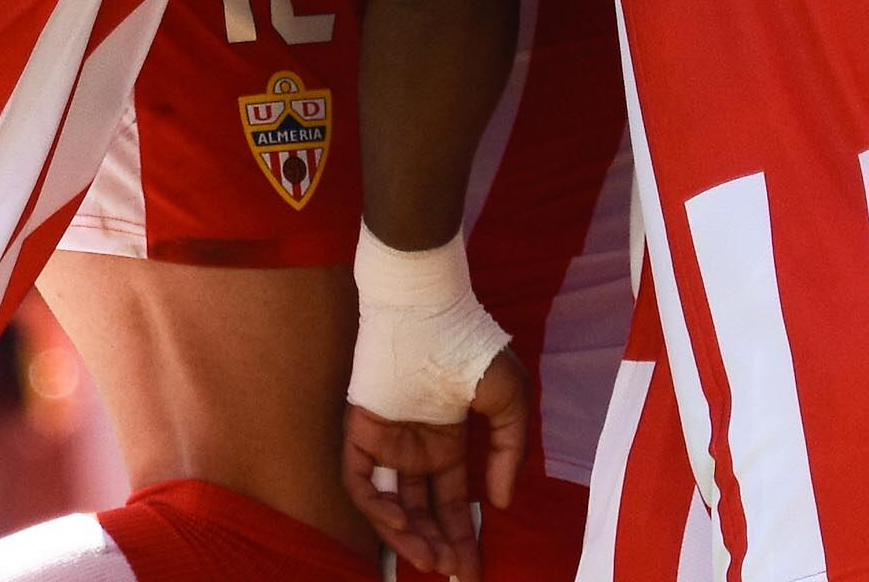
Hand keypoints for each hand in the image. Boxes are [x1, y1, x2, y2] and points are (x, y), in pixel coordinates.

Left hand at [344, 353, 530, 578]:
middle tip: (453, 575)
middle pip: (422, 512)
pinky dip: (376, 508)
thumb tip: (500, 504)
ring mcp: (385, 443)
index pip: (451, 501)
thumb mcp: (509, 402)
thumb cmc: (472, 349)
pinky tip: (402, 525)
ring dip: (409, 537)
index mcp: (446, 442)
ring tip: (430, 560)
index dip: (462, 535)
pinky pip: (359, 482)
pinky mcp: (359, 432)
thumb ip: (508, 452)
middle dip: (438, 546)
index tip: (473, 570)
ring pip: (389, 506)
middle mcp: (414, 449)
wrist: (433, 313)